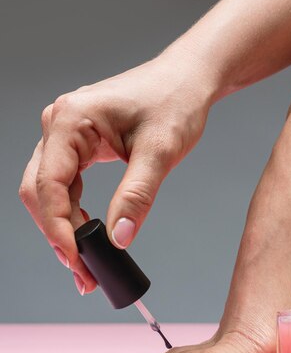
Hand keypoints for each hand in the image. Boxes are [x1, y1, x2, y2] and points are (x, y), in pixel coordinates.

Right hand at [19, 53, 212, 293]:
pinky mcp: (81, 145)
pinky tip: (90, 236)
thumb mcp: (160, 151)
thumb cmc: (175, 102)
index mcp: (70, 120)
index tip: (78, 261)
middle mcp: (59, 125)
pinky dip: (77, 213)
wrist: (188, 80)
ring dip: (65, 228)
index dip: (58, 229)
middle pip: (40, 191)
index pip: (48, 185)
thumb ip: (137, 195)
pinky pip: (68, 185)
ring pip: (51, 191)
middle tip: (84, 273)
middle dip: (59, 235)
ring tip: (87, 263)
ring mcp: (67, 135)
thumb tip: (118, 239)